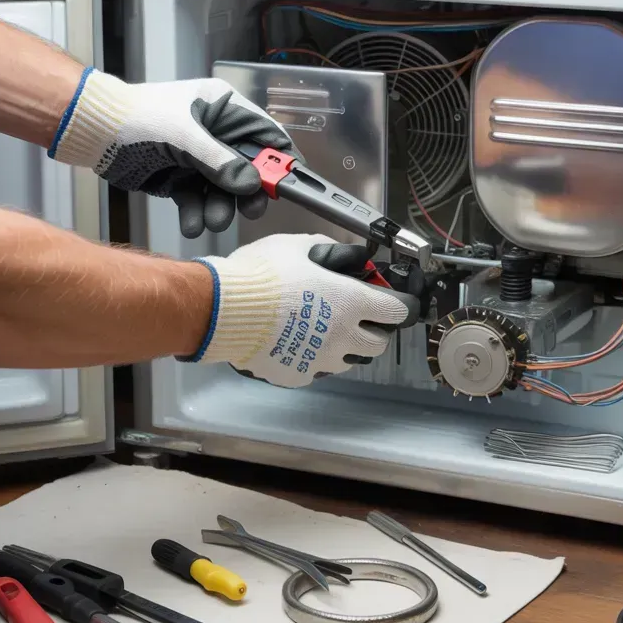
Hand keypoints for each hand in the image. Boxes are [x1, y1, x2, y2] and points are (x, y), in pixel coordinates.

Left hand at [49, 69, 298, 236]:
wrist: (94, 131)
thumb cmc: (136, 117)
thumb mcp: (184, 136)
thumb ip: (220, 161)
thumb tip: (251, 183)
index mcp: (223, 109)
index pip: (266, 135)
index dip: (280, 160)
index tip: (287, 186)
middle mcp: (215, 133)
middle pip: (248, 168)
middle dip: (246, 192)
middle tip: (248, 211)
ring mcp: (197, 157)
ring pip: (222, 190)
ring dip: (219, 208)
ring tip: (211, 221)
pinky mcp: (180, 178)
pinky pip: (197, 200)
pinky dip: (196, 214)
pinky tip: (192, 224)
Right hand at [187, 234, 421, 387]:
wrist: (224, 310)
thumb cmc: (263, 274)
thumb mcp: (300, 247)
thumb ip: (333, 252)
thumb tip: (352, 256)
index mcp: (351, 302)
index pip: (398, 312)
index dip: (398, 305)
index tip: (392, 301)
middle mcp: (343, 336)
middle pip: (379, 343)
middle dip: (374, 330)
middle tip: (358, 317)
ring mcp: (322, 360)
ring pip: (351, 361)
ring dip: (348, 347)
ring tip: (326, 330)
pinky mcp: (299, 375)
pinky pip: (318, 369)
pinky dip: (315, 358)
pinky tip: (298, 342)